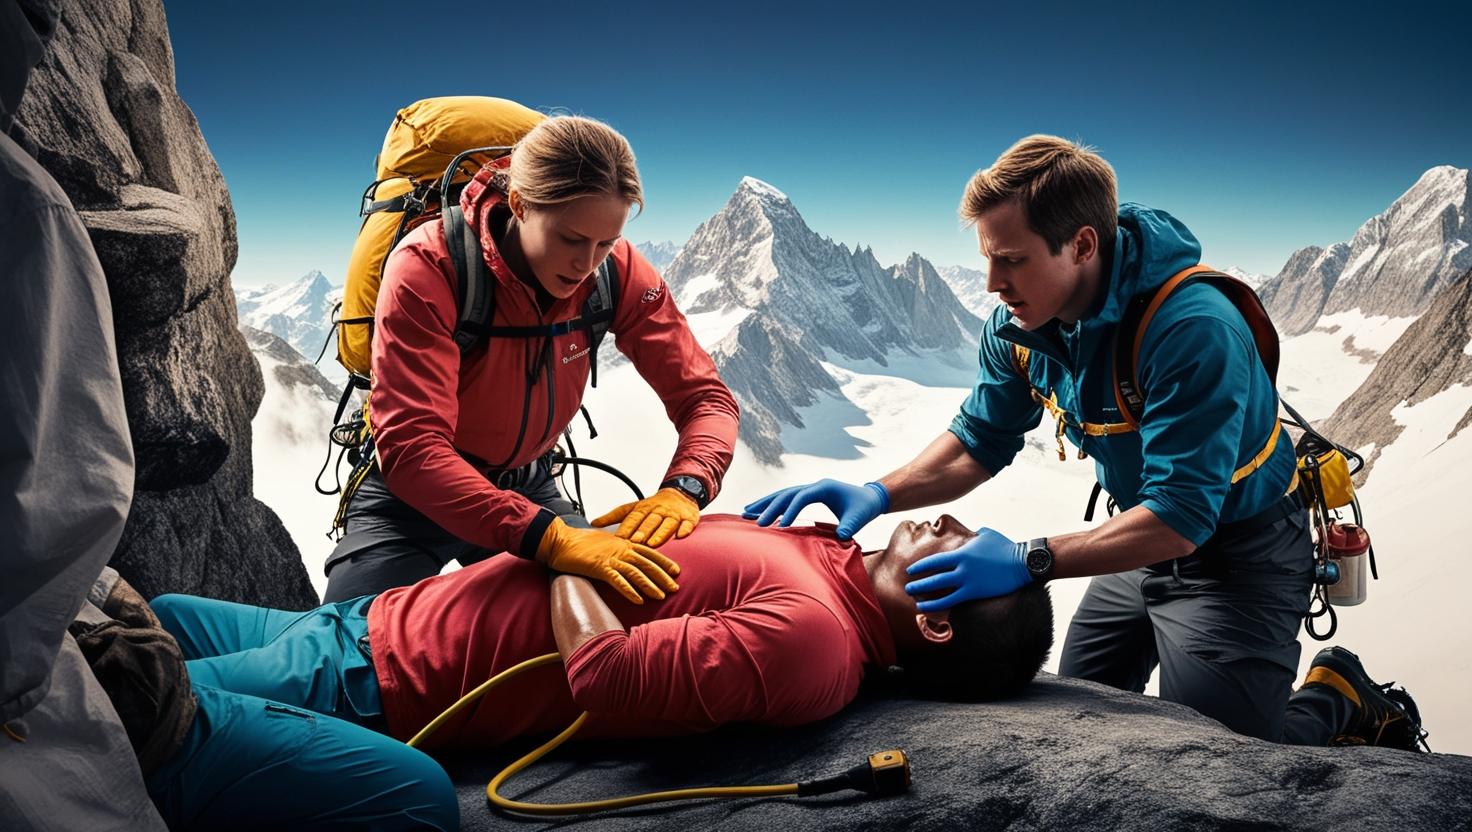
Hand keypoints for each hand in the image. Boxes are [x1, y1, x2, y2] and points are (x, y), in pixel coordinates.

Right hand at [536, 518, 680, 603]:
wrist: (560, 540)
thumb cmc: (580, 542)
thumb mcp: (605, 542)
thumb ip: (619, 549)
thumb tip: (627, 558)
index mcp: (623, 542)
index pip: (649, 552)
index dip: (664, 562)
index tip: (676, 571)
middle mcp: (620, 549)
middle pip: (647, 563)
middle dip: (663, 576)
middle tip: (675, 587)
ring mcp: (610, 558)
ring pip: (636, 573)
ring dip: (650, 585)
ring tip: (661, 596)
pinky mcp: (599, 567)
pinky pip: (617, 581)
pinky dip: (629, 591)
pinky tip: (638, 600)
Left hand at [591, 487, 700, 546]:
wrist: (679, 494)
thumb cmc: (653, 506)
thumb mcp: (633, 508)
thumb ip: (614, 516)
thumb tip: (593, 523)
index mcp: (643, 508)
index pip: (633, 518)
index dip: (627, 527)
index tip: (619, 538)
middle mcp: (658, 510)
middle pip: (649, 521)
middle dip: (642, 531)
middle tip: (635, 542)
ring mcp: (674, 514)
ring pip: (667, 523)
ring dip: (661, 533)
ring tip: (654, 543)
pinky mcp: (689, 517)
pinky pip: (688, 523)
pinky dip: (685, 529)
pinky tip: (681, 536)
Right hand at [741, 479, 888, 538]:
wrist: (869, 498)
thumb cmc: (864, 508)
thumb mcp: (859, 518)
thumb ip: (850, 526)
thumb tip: (842, 537)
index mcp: (824, 487)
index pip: (801, 497)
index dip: (790, 510)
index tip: (780, 525)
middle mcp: (813, 485)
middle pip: (786, 494)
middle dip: (769, 507)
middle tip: (754, 520)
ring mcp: (809, 489)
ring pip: (782, 495)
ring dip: (765, 503)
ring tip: (745, 512)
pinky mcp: (807, 495)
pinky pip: (786, 500)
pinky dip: (772, 505)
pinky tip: (759, 512)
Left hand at [904, 527, 1029, 610]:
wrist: (1022, 562)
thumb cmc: (1005, 547)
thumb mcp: (986, 534)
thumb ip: (974, 535)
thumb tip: (972, 534)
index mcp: (962, 553)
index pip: (935, 560)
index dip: (920, 566)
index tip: (910, 570)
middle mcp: (962, 567)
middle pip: (934, 577)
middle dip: (919, 583)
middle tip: (907, 587)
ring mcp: (968, 581)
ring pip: (941, 591)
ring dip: (927, 597)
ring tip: (915, 601)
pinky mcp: (976, 592)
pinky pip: (954, 601)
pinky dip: (942, 605)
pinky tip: (934, 609)